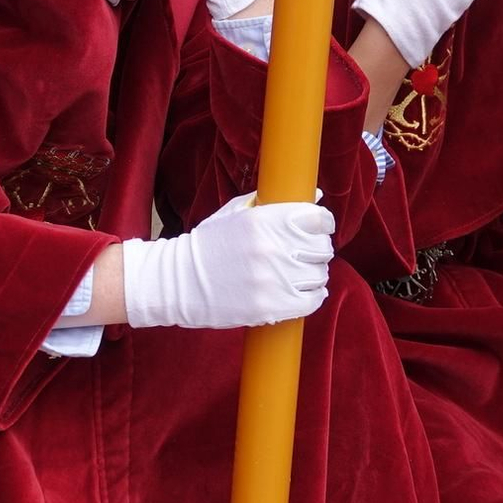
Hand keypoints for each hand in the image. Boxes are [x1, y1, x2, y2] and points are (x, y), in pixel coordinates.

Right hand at [122, 191, 333, 328]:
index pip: (317, 218)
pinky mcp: (271, 307)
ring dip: (313, 273)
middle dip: (316, 249)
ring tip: (298, 273)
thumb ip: (274, 203)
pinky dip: (312, 296)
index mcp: (263, 220)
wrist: (180, 281)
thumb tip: (317, 195)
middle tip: (304, 253)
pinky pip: (313, 300)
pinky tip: (301, 291)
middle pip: (322, 247)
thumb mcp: (235, 213)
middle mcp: (271, 248)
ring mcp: (273, 279)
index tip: (319, 228)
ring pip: (320, 274)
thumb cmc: (208, 245)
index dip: (323, 222)